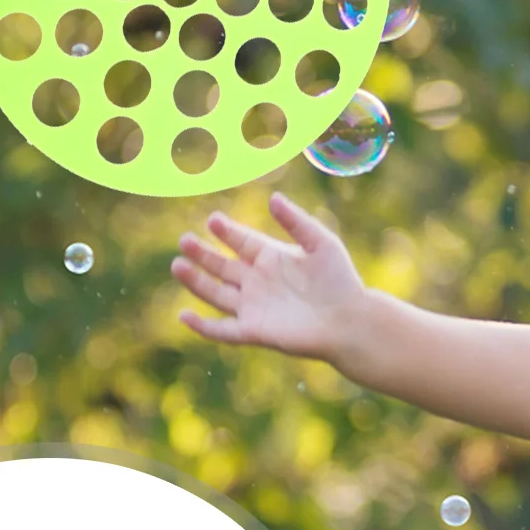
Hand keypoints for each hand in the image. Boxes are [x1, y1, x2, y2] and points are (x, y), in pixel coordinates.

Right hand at [171, 191, 367, 361]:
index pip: (241, 241)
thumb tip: (274, 198)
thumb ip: (297, 221)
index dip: (226, 231)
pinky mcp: (254, 331)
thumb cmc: (340, 281)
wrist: (351, 321)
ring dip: (196, 281)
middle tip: (184, 240)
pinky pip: (222, 330)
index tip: (213, 220)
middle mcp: (258, 282)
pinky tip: (184, 316)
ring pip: (215, 294)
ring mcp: (253, 307)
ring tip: (178, 265)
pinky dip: (202, 326)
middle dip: (202, 254)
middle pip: (221, 266)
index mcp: (271, 258)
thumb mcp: (321, 243)